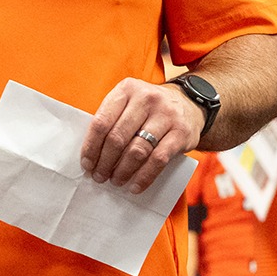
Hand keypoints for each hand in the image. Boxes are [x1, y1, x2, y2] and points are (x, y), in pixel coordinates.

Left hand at [81, 79, 200, 192]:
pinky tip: (135, 186)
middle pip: (118, 137)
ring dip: (123, 171)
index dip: (91, 147)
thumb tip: (92, 155)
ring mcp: (166, 115)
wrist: (189, 104)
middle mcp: (146, 99)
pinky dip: (144, 177)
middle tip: (99, 176)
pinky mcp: (181, 133)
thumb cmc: (149, 109)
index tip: (87, 164)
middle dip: (105, 162)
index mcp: (127, 89)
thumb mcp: (130, 102)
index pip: (102, 121)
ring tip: (115, 181)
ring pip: (137, 150)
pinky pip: (158, 160)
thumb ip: (112, 120)